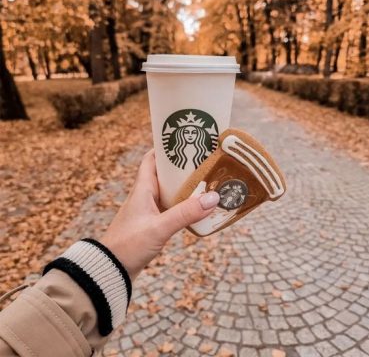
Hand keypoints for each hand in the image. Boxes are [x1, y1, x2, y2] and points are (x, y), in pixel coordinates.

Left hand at [100, 149, 218, 280]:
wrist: (110, 270)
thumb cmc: (128, 245)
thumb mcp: (159, 228)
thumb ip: (185, 214)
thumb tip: (213, 198)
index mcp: (142, 189)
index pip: (151, 160)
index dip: (164, 149)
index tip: (182, 141)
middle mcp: (144, 196)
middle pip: (164, 175)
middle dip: (182, 168)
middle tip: (203, 163)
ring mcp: (148, 211)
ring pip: (169, 192)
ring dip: (184, 188)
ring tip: (206, 183)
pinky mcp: (152, 225)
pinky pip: (170, 209)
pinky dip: (183, 206)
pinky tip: (196, 210)